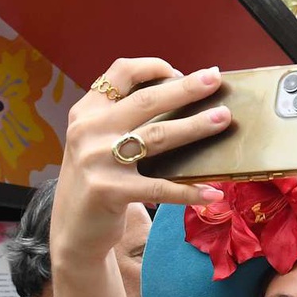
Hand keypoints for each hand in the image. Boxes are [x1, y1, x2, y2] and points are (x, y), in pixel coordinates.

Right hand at [51, 57, 230, 263]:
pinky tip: (213, 193)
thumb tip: (178, 109)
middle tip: (215, 80)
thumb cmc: (98, 183)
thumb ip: (123, 124)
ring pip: (157, 136)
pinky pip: (161, 188)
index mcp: (87, 112)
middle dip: (185, 88)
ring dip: (195, 127)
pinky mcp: (110, 190)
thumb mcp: (98, 144)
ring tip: (223, 120)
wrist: (73, 230)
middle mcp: (90, 130)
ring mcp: (98, 160)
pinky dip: (190, 192)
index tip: (180, 71)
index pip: (119, 74)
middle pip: (146, 100)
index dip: (151, 66)